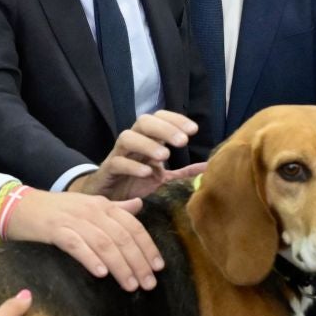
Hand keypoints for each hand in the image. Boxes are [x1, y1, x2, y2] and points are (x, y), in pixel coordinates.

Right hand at [4, 187, 163, 291]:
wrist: (20, 206)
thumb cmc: (57, 210)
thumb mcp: (88, 205)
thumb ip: (115, 208)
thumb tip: (139, 206)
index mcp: (103, 206)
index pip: (133, 226)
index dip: (148, 247)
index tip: (158, 267)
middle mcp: (92, 211)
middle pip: (122, 237)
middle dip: (139, 262)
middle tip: (148, 284)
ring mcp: (73, 220)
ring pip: (104, 243)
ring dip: (121, 266)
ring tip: (131, 285)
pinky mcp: (55, 230)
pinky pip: (76, 245)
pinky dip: (90, 258)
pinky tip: (101, 274)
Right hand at [70, 111, 201, 199]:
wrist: (107, 198)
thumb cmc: (134, 183)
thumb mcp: (162, 178)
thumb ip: (183, 172)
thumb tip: (209, 167)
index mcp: (146, 140)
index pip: (159, 118)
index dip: (175, 119)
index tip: (193, 130)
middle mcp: (132, 142)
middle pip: (144, 122)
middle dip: (164, 129)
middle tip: (183, 142)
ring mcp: (118, 155)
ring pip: (127, 137)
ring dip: (147, 144)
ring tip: (164, 157)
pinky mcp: (108, 171)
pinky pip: (117, 162)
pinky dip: (132, 166)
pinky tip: (147, 173)